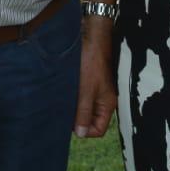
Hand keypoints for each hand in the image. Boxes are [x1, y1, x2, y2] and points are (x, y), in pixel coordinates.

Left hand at [73, 16, 117, 137]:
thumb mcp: (86, 90)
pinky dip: (71, 97)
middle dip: (76, 118)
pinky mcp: (88, 82)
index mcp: (107, 104)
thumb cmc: (91, 62)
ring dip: (72, 107)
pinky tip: (63, 91)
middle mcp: (103, 99)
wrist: (91, 36)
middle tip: (63, 111)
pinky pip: (79, 96)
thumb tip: (80, 133)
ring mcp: (96, 91)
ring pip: (83, 108)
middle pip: (89, 120)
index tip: (70, 122)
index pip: (98, 129)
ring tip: (62, 101)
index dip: (84, 130)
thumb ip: (83, 112)